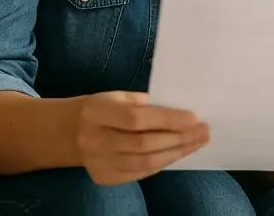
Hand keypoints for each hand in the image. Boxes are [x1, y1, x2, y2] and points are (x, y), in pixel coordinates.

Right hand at [75, 91, 208, 184]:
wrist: (70, 132)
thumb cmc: (104, 108)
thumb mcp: (119, 96)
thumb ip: (146, 104)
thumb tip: (181, 113)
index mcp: (97, 112)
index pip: (136, 119)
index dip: (167, 120)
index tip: (194, 117)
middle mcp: (94, 140)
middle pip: (143, 144)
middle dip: (178, 138)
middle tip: (203, 132)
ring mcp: (97, 163)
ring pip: (144, 163)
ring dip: (175, 153)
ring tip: (197, 143)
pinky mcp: (104, 177)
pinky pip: (139, 174)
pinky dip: (162, 163)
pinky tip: (178, 153)